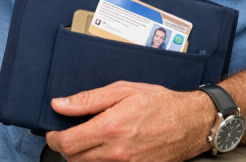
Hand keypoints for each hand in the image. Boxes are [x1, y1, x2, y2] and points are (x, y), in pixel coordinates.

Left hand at [45, 82, 214, 161]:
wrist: (191, 123)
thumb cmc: (158, 103)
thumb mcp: (121, 90)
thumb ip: (87, 100)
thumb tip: (59, 105)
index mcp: (110, 128)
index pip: (68, 143)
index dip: (54, 138)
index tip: (53, 131)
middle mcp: (117, 152)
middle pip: (75, 159)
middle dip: (66, 147)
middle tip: (70, 133)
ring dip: (82, 156)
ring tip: (88, 139)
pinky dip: (100, 161)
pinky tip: (104, 148)